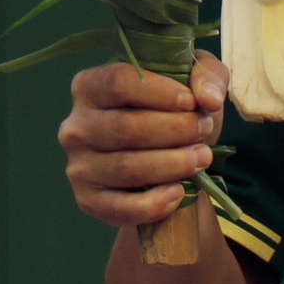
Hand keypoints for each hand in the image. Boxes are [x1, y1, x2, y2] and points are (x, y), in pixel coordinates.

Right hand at [60, 51, 227, 228]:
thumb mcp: (192, 81)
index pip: (119, 82)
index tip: (192, 102)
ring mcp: (79, 166)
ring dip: (172, 164)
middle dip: (175, 130)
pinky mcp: (89, 201)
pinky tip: (178, 192)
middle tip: (204, 130)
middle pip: (126, 127)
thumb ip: (206, 75)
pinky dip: (154, 203)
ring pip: (127, 168)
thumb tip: (208, 98)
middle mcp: (76, 126)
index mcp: (89, 86)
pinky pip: (121, 207)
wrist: (163, 157)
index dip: (161, 93)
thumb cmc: (172, 110)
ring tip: (201, 158)